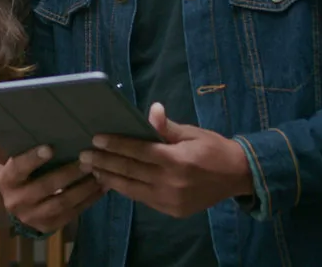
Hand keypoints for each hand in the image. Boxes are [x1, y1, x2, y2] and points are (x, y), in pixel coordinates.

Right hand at [0, 146, 103, 233]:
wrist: (15, 202)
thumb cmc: (23, 172)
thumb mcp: (19, 161)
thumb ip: (32, 151)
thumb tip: (58, 130)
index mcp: (7, 179)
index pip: (18, 168)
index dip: (33, 159)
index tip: (50, 148)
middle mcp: (16, 200)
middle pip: (44, 187)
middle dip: (68, 174)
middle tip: (87, 161)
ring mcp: (32, 217)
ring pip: (60, 203)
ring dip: (83, 189)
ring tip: (99, 175)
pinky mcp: (47, 226)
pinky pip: (70, 214)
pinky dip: (87, 201)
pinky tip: (100, 189)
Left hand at [78, 102, 253, 217]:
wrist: (238, 176)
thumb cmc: (213, 149)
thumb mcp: (193, 133)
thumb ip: (168, 127)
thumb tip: (152, 110)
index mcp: (176, 160)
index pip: (138, 151)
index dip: (115, 145)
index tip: (96, 139)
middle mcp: (171, 183)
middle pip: (130, 171)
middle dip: (104, 163)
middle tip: (83, 156)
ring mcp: (170, 200)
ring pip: (132, 189)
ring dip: (109, 179)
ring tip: (91, 170)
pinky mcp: (171, 210)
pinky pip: (143, 199)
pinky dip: (126, 189)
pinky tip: (113, 181)